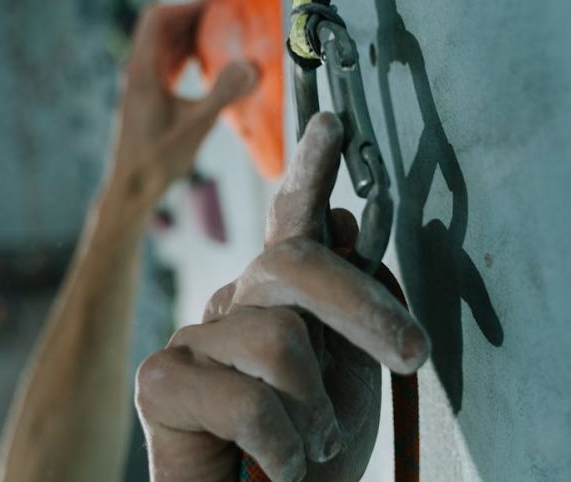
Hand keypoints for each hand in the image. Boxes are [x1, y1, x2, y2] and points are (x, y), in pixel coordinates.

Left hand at [104, 0, 257, 213]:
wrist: (130, 189)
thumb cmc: (156, 162)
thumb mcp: (196, 127)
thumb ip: (223, 95)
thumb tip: (252, 67)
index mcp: (143, 71)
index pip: (158, 18)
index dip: (186, 6)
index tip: (216, 5)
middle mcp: (138, 72)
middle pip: (162, 28)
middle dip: (193, 17)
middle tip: (226, 19)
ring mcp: (141, 84)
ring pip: (164, 46)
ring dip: (190, 36)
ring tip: (221, 37)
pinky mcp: (147, 98)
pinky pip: (167, 64)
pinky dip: (187, 56)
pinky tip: (207, 65)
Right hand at [135, 113, 430, 480]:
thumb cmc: (311, 454)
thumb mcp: (348, 377)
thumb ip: (347, 305)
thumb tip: (342, 219)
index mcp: (278, 300)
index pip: (291, 224)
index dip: (310, 170)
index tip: (334, 122)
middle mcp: (231, 303)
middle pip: (293, 264)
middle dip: (363, 309)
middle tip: (411, 354)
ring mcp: (192, 338)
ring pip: (278, 337)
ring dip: (317, 410)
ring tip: (311, 447)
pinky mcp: (160, 381)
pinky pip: (247, 399)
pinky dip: (283, 447)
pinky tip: (278, 466)